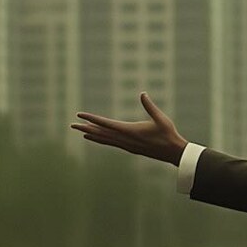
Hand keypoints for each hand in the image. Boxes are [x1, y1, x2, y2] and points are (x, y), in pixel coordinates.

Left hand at [71, 92, 188, 165]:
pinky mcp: (131, 148)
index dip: (92, 119)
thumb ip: (150, 106)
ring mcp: (128, 146)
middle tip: (72, 125)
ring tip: (83, 132)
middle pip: (102, 133)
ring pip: (106, 140)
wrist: (173, 153)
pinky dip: (103, 140)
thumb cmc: (168, 134)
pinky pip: (112, 144)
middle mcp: (126, 140)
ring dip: (93, 135)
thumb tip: (142, 93)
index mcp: (130, 131)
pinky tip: (99, 139)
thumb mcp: (161, 118)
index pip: (106, 124)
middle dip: (87, 128)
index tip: (80, 115)